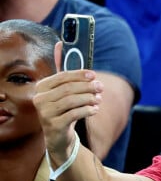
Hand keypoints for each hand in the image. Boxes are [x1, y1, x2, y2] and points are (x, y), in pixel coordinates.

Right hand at [33, 43, 102, 164]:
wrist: (58, 136)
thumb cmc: (63, 109)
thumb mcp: (62, 90)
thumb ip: (63, 70)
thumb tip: (60, 43)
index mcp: (41, 87)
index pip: (62, 77)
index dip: (79, 74)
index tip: (93, 75)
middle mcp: (39, 99)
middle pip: (68, 89)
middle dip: (87, 86)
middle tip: (100, 87)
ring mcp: (45, 113)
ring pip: (72, 101)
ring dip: (89, 98)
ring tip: (99, 99)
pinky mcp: (53, 125)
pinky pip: (74, 114)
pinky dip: (88, 110)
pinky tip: (95, 109)